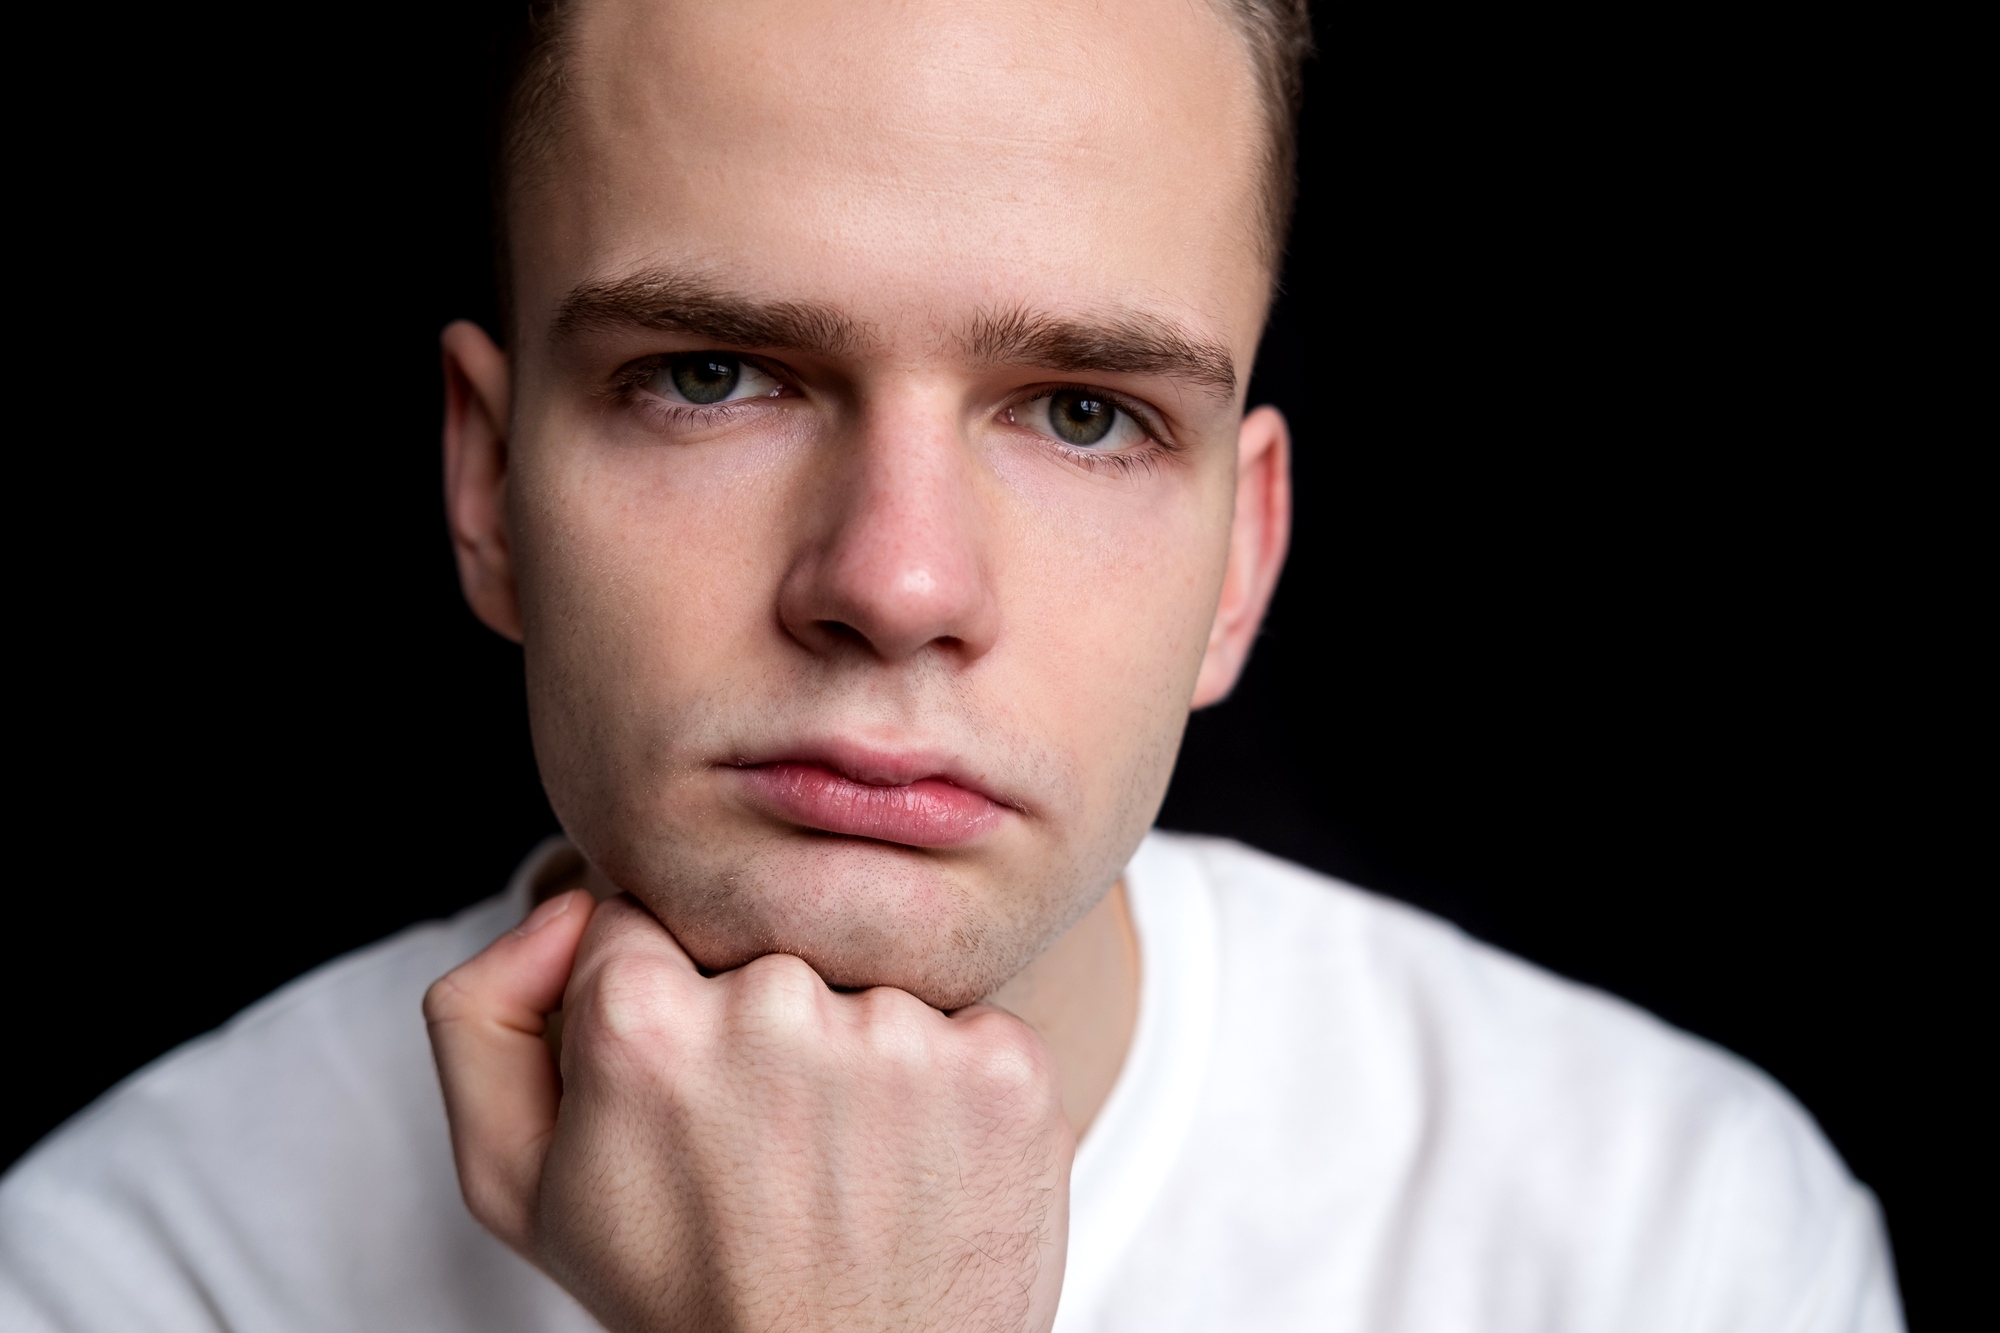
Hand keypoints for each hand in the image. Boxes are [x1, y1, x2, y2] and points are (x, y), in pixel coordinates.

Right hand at [424, 890, 1072, 1332]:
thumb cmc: (681, 1294)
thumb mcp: (517, 1182)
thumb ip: (483, 1013)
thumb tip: (564, 902)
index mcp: (640, 1021)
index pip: (647, 918)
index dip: (663, 1003)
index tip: (687, 1086)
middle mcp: (773, 1003)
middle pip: (761, 945)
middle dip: (761, 1024)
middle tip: (768, 1143)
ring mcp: (900, 1032)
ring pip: (866, 982)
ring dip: (860, 1054)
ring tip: (844, 1166)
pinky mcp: (1003, 1064)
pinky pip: (966, 1024)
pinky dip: (950, 1087)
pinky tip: (919, 1168)